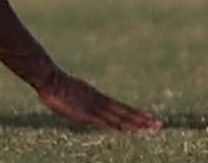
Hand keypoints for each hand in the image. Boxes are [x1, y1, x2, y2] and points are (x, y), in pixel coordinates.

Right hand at [35, 70, 160, 133]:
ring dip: (133, 124)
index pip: (122, 108)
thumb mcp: (74, 92)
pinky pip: (102, 121)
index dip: (136, 114)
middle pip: (124, 112)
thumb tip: (87, 102)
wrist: (48, 77)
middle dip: (141, 119)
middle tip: (159, 125)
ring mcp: (92, 107)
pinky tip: (124, 130)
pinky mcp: (84, 112)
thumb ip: (83, 99)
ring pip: (117, 117)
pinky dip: (114, 125)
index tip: (150, 119)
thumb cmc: (57, 84)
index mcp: (97, 96)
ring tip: (149, 128)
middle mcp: (99, 101)